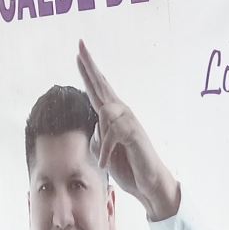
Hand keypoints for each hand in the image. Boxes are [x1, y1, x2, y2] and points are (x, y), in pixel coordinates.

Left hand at [77, 40, 180, 220]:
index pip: (98, 90)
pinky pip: (112, 134)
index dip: (88, 72)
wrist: (149, 184)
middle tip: (80, 45)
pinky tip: (106, 163)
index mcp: (113, 117)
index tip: (79, 53)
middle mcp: (122, 114)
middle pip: (103, 85)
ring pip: (105, 113)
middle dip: (90, 65)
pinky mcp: (134, 133)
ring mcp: (129, 122)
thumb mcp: (106, 150)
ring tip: (106, 160)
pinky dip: (106, 151)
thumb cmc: (130, 167)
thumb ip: (99, 135)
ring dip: (103, 139)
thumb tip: (94, 126)